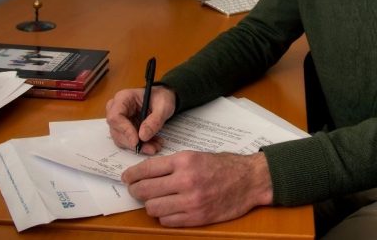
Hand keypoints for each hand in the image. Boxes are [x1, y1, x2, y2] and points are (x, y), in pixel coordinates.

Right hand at [106, 85, 176, 154]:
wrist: (163, 100)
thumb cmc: (161, 98)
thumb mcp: (163, 106)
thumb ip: (154, 120)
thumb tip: (143, 136)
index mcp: (123, 98)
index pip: (115, 116)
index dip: (124, 130)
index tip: (136, 141)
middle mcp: (116, 109)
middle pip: (116, 130)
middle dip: (133, 142)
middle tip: (151, 148)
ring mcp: (119, 121)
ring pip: (121, 139)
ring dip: (138, 146)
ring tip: (155, 146)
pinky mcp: (124, 130)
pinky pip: (128, 141)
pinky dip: (140, 146)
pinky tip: (152, 144)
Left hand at [123, 150, 273, 226]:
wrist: (250, 180)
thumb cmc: (224, 166)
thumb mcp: (197, 155)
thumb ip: (172, 165)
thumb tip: (145, 173)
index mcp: (185, 161)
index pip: (146, 169)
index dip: (132, 175)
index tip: (127, 178)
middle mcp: (186, 181)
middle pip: (145, 190)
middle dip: (136, 190)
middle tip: (136, 190)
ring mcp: (191, 201)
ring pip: (153, 208)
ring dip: (151, 204)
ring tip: (157, 200)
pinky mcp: (196, 217)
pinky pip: (167, 221)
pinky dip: (165, 216)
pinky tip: (171, 209)